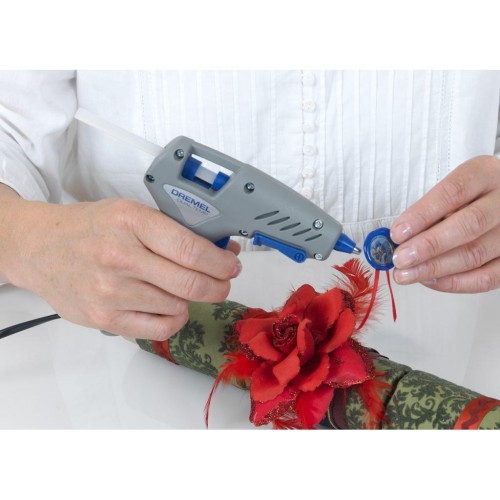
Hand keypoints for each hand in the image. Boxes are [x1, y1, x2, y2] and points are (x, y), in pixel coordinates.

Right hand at [0, 198, 240, 338]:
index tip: (231, 265)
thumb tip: (220, 248)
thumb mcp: (130, 213)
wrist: (39, 248)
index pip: (191, 249)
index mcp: (131, 222)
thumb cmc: (89, 228)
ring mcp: (111, 291)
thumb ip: (173, 231)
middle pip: (190, 283)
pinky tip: (170, 307)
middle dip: (218, 286)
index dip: (221, 262)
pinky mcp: (105, 318)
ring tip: (181, 288)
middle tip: (222, 282)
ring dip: (190, 300)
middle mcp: (120, 256)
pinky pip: (160, 329)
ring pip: (178, 307)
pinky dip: (175, 319)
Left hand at [390, 155, 499, 292]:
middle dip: (428, 245)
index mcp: (485, 174)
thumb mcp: (450, 191)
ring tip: (406, 274)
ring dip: (435, 268)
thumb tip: (399, 238)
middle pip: (468, 224)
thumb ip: (429, 210)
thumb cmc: (466, 199)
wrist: (498, 205)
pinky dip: (454, 282)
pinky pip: (487, 277)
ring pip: (476, 253)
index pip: (453, 192)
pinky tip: (429, 280)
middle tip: (401, 258)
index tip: (397, 233)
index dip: (422, 214)